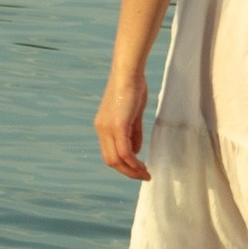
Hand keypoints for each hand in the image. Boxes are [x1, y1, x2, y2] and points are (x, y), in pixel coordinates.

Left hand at [96, 62, 149, 181]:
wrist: (128, 72)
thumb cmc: (132, 88)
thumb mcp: (133, 115)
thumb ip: (134, 133)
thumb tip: (136, 151)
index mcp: (103, 127)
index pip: (109, 154)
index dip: (123, 166)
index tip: (138, 170)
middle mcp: (102, 130)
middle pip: (110, 161)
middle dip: (127, 172)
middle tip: (143, 176)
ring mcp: (108, 128)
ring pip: (116, 160)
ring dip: (131, 170)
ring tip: (145, 174)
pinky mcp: (118, 125)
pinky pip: (124, 151)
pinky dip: (133, 162)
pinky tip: (142, 165)